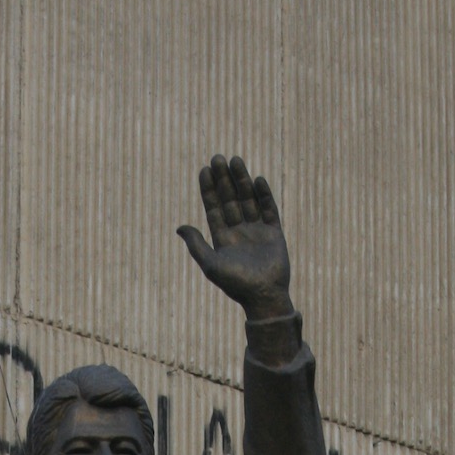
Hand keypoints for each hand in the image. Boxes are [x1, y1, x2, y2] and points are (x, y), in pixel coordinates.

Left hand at [177, 155, 291, 321]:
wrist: (264, 296)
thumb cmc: (236, 284)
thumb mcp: (211, 265)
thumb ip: (196, 245)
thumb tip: (180, 227)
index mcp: (223, 238)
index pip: (214, 208)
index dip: (208, 189)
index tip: (204, 170)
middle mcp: (239, 232)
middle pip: (230, 199)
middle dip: (223, 179)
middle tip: (218, 158)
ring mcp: (257, 231)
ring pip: (248, 199)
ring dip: (242, 180)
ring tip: (235, 161)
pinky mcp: (274, 233)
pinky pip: (269, 209)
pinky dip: (264, 194)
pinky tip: (257, 180)